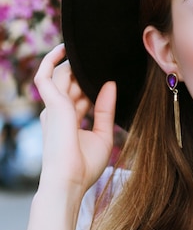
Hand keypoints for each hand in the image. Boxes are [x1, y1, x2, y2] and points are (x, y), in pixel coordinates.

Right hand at [34, 44, 116, 198]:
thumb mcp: (103, 135)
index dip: (93, 85)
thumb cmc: (85, 166)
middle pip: (71, 83)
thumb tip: (110, 84)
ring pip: (60, 76)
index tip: (109, 75)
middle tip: (103, 58)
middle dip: (85, 72)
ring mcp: (53, 107)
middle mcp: (58, 112)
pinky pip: (44, 75)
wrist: (70, 181)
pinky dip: (51, 60)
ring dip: (74, 65)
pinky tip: (64, 48)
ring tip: (89, 51)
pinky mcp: (51, 104)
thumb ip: (105, 109)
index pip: (80, 95)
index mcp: (68, 120)